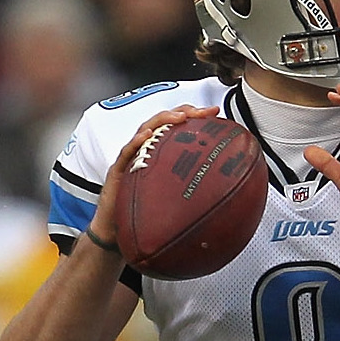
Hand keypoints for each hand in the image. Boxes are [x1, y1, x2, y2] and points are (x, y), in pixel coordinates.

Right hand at [86, 105, 218, 245]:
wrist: (115, 228)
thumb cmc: (142, 211)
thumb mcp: (173, 196)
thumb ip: (191, 188)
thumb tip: (224, 192)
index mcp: (158, 152)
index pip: (176, 126)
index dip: (194, 116)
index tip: (214, 113)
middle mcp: (144, 149)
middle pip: (163, 121)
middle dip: (184, 112)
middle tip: (203, 112)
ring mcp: (131, 157)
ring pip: (146, 129)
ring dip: (163, 120)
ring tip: (180, 117)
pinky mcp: (118, 169)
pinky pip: (126, 152)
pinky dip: (136, 141)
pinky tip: (147, 135)